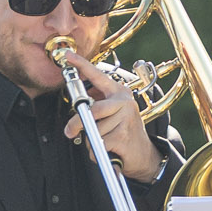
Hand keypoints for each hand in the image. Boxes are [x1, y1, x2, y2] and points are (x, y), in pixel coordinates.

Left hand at [63, 66, 162, 181]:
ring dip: (92, 141)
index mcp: (119, 93)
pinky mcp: (123, 135)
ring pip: (93, 130)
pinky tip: (109, 150)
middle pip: (91, 110)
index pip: (98, 76)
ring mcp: (126, 119)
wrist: (143, 154)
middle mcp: (125, 102)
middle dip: (76, 123)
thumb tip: (77, 113)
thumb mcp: (112, 115)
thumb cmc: (122, 133)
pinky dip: (97, 152)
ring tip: (105, 142)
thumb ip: (96, 109)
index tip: (68, 55)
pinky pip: (98, 144)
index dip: (82, 65)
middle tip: (69, 131)